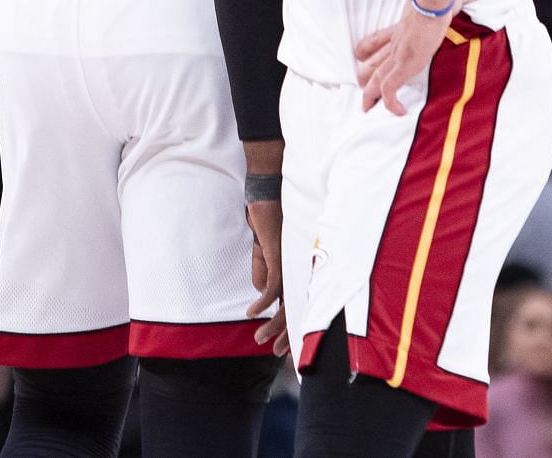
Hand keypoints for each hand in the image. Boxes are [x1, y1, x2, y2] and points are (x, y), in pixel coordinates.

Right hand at [246, 198, 287, 356]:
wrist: (266, 198)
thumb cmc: (266, 223)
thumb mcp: (263, 254)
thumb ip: (263, 272)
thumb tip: (261, 294)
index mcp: (296, 271)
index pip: (298, 305)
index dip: (292, 327)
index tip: (284, 347)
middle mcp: (299, 270)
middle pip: (298, 310)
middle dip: (287, 334)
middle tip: (277, 354)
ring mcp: (292, 265)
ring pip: (288, 303)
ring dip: (274, 324)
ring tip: (260, 338)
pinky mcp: (281, 257)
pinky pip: (274, 287)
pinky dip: (263, 303)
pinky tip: (251, 313)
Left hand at [354, 0, 494, 114]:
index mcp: (404, 27)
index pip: (381, 38)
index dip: (369, 46)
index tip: (360, 53)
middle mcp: (398, 42)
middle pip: (374, 60)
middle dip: (367, 77)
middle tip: (362, 89)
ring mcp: (399, 55)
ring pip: (376, 78)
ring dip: (371, 94)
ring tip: (368, 107)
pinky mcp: (404, 65)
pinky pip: (390, 89)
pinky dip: (391, 103)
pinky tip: (398, 111)